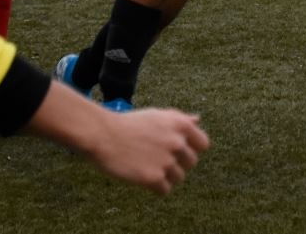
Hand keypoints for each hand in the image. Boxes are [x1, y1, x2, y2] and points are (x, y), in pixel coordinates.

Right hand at [89, 108, 209, 194]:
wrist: (103, 135)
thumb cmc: (129, 124)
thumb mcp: (157, 114)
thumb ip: (180, 119)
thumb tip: (197, 120)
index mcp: (182, 125)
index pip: (203, 144)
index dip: (191, 149)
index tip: (178, 152)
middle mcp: (178, 142)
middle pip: (191, 163)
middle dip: (177, 163)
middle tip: (157, 160)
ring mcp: (167, 160)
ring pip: (178, 178)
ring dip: (166, 176)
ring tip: (148, 167)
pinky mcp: (154, 178)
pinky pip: (165, 190)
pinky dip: (155, 187)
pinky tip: (143, 177)